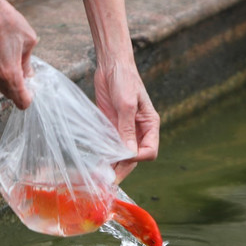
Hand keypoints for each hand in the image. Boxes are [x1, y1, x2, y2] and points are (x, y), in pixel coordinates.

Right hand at [0, 0, 36, 108]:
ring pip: (3, 87)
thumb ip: (28, 63)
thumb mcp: (28, 41)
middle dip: (21, 89)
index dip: (29, 97)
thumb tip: (28, 75)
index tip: (33, 88)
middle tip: (28, 74)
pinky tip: (9, 57)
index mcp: (10, 73)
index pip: (21, 101)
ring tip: (19, 62)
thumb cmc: (6, 21)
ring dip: (12, 82)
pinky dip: (4, 74)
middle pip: (12, 96)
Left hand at [94, 60, 159, 181]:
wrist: (110, 65)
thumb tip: (129, 153)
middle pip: (135, 158)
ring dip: (113, 165)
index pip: (149, 151)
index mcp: (149, 125)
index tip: (125, 159)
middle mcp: (139, 131)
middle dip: (123, 168)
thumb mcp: (127, 104)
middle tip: (109, 180)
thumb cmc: (124, 79)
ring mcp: (124, 130)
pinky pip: (110, 147)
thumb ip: (127, 128)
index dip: (138, 158)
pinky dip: (104, 156)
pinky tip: (96, 163)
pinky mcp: (111, 127)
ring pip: (122, 155)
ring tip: (101, 176)